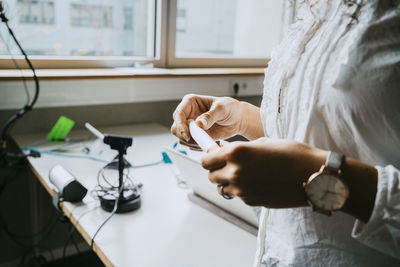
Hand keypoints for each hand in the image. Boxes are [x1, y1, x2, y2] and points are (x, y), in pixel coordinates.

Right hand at [171, 94, 262, 143]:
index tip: (187, 135)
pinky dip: (197, 147)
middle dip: (185, 136)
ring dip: (192, 143)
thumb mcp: (222, 109)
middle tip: (198, 140)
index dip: (180, 126)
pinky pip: (189, 144)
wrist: (238, 119)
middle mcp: (188, 114)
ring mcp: (191, 126)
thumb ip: (210, 116)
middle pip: (176, 128)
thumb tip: (198, 124)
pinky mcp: (195, 136)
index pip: (178, 114)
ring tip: (207, 140)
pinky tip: (208, 143)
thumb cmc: (230, 108)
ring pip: (181, 138)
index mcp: (190, 102)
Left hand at [201, 138, 326, 207]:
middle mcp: (235, 173)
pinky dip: (241, 190)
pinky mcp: (251, 201)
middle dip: (217, 169)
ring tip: (244, 173)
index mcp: (236, 153)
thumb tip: (223, 150)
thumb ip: (238, 148)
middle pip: (211, 176)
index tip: (214, 155)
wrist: (313, 176)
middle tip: (228, 163)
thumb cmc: (292, 154)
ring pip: (222, 188)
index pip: (205, 160)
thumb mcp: (262, 142)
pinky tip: (257, 181)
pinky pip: (238, 195)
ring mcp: (242, 190)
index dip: (209, 156)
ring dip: (227, 181)